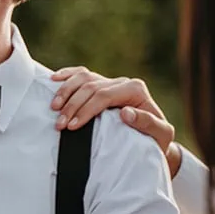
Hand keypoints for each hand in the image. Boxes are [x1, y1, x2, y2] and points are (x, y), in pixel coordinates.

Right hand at [50, 67, 181, 176]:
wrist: (151, 137)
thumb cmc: (155, 139)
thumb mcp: (160, 135)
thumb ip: (148, 123)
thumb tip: (126, 112)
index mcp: (136, 90)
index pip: (104, 95)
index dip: (86, 110)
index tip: (72, 126)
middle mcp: (122, 82)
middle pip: (90, 87)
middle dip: (72, 106)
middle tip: (59, 125)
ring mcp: (109, 81)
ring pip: (83, 78)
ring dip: (65, 92)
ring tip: (54, 109)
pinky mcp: (99, 84)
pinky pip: (81, 74)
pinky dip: (67, 76)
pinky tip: (53, 79)